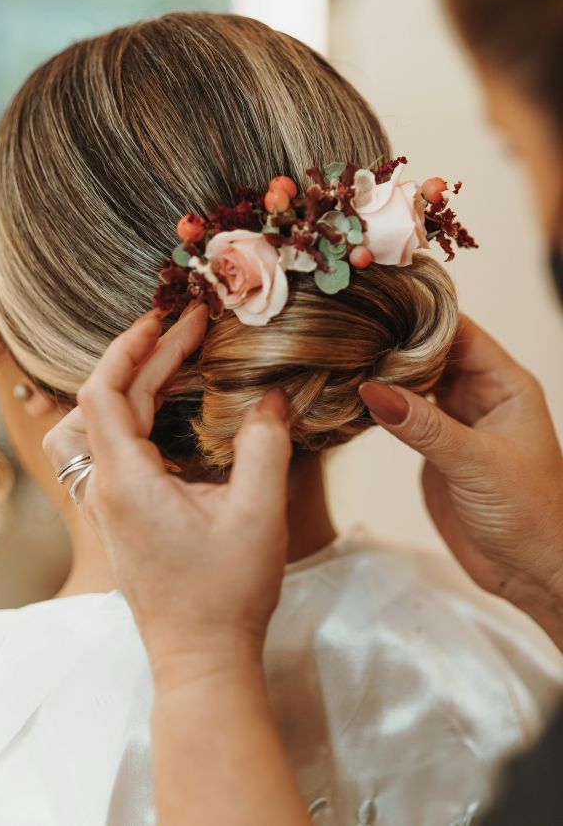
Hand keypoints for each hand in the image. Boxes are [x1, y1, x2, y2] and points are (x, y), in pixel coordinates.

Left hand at [43, 305, 292, 676]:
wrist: (203, 660)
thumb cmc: (226, 594)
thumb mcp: (258, 513)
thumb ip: (266, 446)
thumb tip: (273, 398)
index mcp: (125, 481)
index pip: (103, 392)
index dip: (130, 347)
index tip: (167, 319)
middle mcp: (107, 488)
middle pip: (110, 403)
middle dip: (150, 359)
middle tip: (194, 330)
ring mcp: (111, 506)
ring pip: (110, 426)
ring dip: (139, 387)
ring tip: (178, 361)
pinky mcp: (124, 518)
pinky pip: (120, 450)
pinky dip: (143, 417)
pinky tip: (178, 413)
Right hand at [359, 315, 562, 646]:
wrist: (531, 574)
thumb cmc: (531, 515)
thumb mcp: (476, 463)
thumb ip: (424, 426)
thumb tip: (372, 388)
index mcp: (505, 385)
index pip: (459, 332)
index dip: (421, 315)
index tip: (378, 300)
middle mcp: (481, 396)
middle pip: (433, 353)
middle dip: (396, 340)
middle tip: (348, 326)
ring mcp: (456, 423)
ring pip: (417, 383)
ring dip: (386, 373)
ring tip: (343, 355)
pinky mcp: (437, 451)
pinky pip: (405, 417)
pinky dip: (381, 407)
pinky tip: (353, 397)